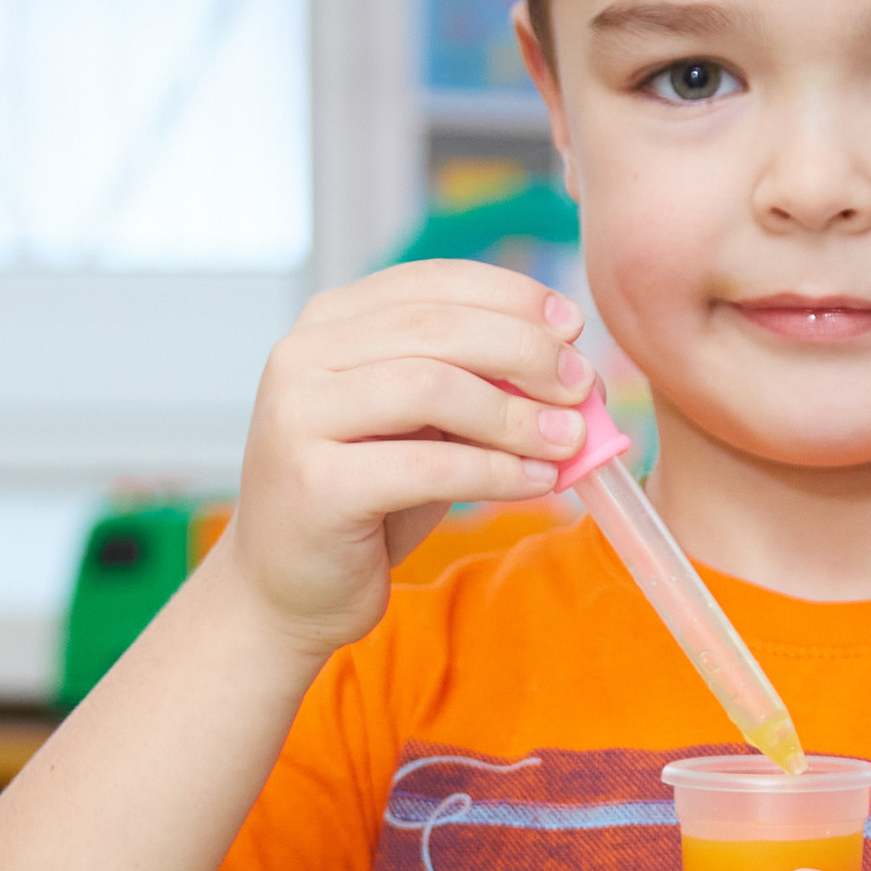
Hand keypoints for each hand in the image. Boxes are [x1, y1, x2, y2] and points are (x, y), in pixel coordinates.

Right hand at [226, 264, 592, 667]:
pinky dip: (495, 472)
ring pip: (430, 388)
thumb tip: (567, 363)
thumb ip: (472, 383)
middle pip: (437, 328)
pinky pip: (426, 466)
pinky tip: (537, 481)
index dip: (511, 296)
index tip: (571, 325)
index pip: (432, 283)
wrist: (287, 587)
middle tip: (582, 383)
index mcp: (329, 323)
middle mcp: (301, 355)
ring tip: (568, 439)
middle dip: (524, 351)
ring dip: (514, 414)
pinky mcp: (313, 483)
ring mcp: (297, 416)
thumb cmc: (367, 501)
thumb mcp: (423, 426)